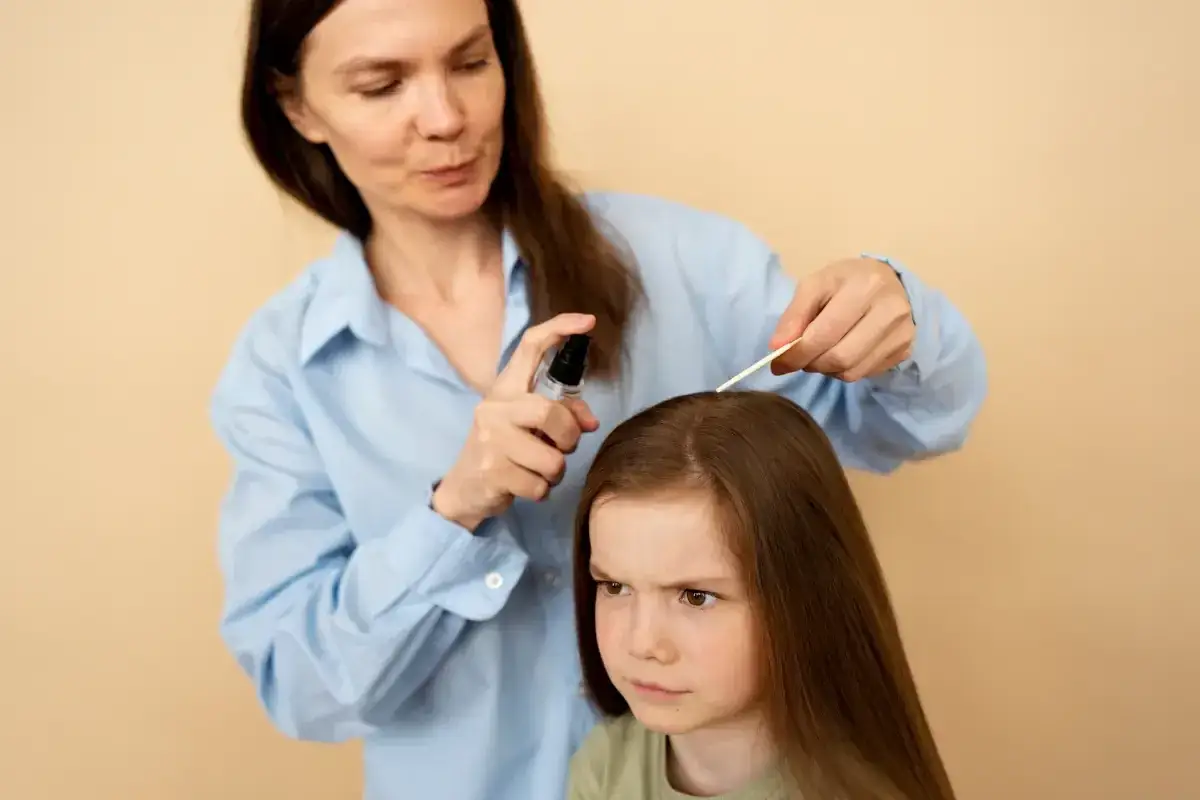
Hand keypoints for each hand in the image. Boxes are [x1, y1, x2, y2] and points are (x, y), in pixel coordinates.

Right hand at [433, 313, 599, 530]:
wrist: (464, 489)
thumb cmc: (504, 451)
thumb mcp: (529, 427)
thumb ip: (562, 416)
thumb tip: (591, 422)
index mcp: (506, 389)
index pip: (530, 347)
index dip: (560, 329)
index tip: (588, 322)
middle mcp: (495, 408)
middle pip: (550, 412)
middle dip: (569, 437)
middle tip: (563, 448)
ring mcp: (491, 440)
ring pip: (552, 460)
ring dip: (555, 473)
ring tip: (539, 471)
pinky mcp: (491, 472)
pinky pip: (539, 486)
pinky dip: (541, 492)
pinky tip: (525, 486)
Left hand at [769, 257, 914, 381]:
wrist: (887, 280)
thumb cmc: (846, 281)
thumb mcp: (815, 285)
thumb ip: (794, 315)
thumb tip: (777, 348)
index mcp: (865, 287)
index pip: (825, 334)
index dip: (797, 354)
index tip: (778, 364)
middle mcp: (890, 311)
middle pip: (840, 358)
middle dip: (811, 364)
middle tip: (800, 358)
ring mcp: (902, 333)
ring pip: (852, 372)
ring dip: (826, 370)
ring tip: (820, 353)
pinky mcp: (905, 350)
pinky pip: (865, 373)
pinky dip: (844, 371)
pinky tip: (841, 352)